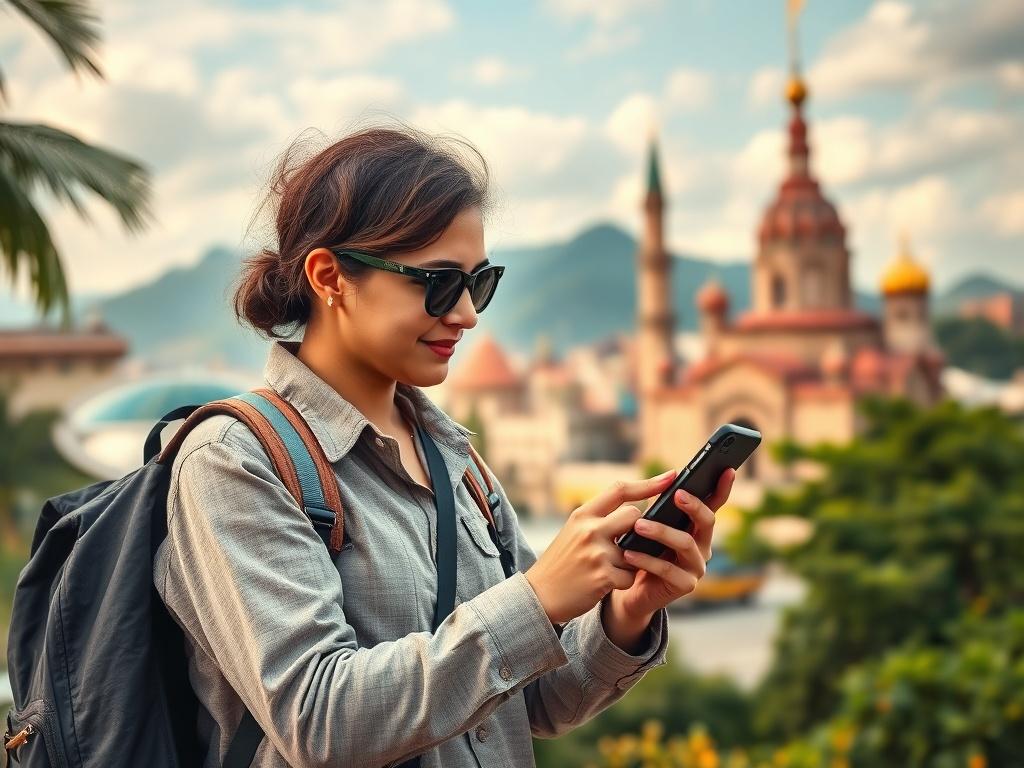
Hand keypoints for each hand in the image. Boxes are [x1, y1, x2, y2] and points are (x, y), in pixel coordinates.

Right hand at [524, 469, 679, 623]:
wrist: (540, 595)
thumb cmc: (561, 562)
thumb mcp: (574, 531)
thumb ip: (600, 519)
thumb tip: (635, 511)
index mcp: (583, 515)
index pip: (620, 490)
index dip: (648, 483)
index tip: (671, 476)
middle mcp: (590, 529)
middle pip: (634, 516)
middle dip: (638, 530)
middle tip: (627, 543)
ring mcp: (597, 553)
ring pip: (636, 549)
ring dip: (630, 561)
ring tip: (609, 569)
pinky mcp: (603, 577)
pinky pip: (630, 576)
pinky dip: (623, 581)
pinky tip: (606, 583)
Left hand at [612, 468, 736, 620]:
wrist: (630, 591)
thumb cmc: (640, 551)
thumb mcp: (649, 524)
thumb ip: (660, 506)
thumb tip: (666, 477)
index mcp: (696, 528)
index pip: (714, 504)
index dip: (723, 487)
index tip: (727, 469)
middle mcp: (702, 546)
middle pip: (707, 522)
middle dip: (694, 506)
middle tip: (676, 494)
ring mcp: (696, 567)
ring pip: (686, 544)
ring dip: (662, 532)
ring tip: (639, 525)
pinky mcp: (685, 585)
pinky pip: (668, 570)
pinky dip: (647, 560)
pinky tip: (629, 553)